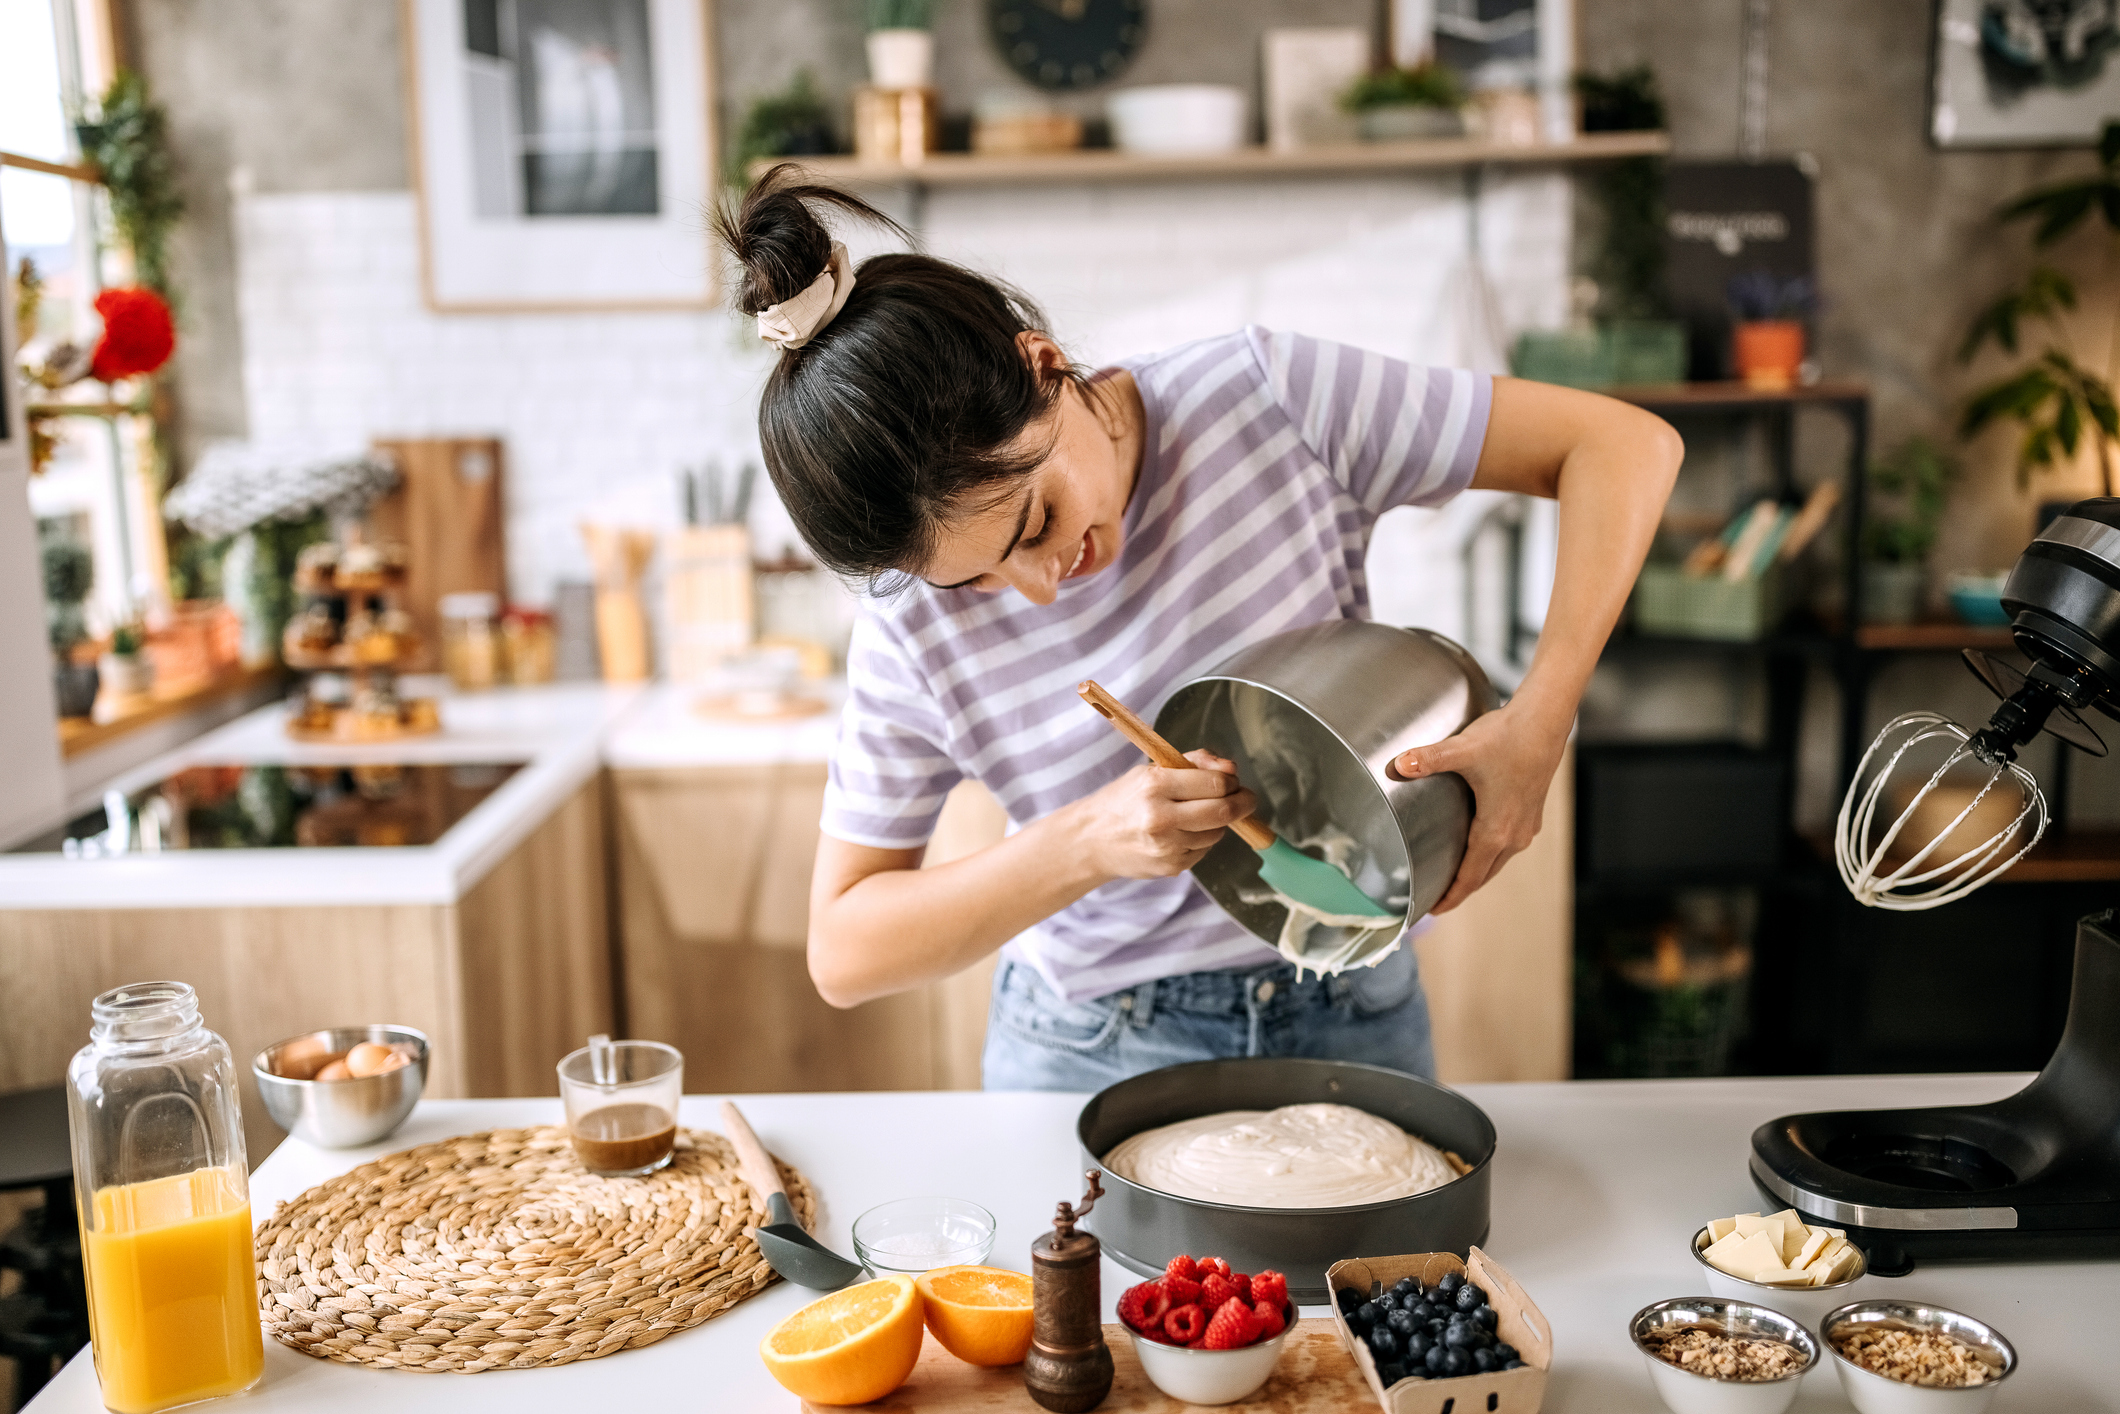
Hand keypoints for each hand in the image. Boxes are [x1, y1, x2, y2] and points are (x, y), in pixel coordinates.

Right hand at [1071, 749, 1255, 881]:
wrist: (1092, 839)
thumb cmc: (1126, 799)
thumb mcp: (1152, 770)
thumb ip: (1195, 763)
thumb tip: (1231, 768)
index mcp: (1154, 785)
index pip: (1215, 783)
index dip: (1232, 780)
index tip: (1233, 780)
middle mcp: (1160, 817)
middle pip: (1223, 810)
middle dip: (1242, 802)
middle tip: (1245, 797)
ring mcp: (1166, 846)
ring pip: (1217, 832)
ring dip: (1219, 822)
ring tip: (1200, 814)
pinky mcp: (1172, 866)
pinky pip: (1204, 849)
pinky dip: (1202, 839)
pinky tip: (1183, 833)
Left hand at [1393, 702, 1565, 913]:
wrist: (1545, 722)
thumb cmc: (1508, 738)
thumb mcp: (1461, 750)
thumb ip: (1427, 759)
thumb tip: (1399, 765)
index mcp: (1496, 831)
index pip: (1470, 877)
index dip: (1450, 896)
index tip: (1433, 909)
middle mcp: (1514, 836)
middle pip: (1484, 875)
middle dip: (1460, 890)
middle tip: (1436, 901)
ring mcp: (1526, 825)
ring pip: (1498, 861)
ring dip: (1477, 873)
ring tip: (1455, 879)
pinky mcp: (1531, 812)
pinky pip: (1508, 846)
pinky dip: (1491, 855)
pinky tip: (1479, 847)